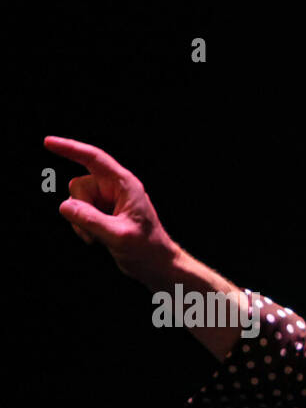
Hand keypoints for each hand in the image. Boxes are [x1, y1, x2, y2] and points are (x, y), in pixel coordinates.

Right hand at [44, 136, 178, 288]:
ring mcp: (107, 201)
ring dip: (80, 221)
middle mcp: (115, 189)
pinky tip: (95, 239)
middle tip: (95, 231)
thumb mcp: (119, 236)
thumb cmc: (147, 249)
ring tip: (98, 238)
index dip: (70, 149)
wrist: (155, 265)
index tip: (48, 142)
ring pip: (76, 201)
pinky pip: (78, 213)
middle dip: (80, 208)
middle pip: (79, 186)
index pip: (94, 159)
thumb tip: (66, 206)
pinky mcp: (102, 213)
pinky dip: (81, 226)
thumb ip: (92, 220)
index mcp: (125, 185)